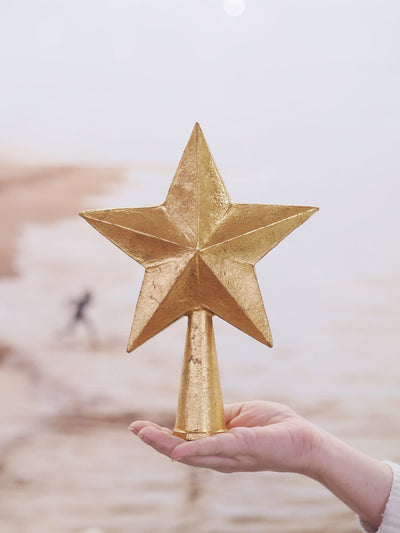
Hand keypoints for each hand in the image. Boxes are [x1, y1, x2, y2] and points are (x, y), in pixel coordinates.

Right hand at [129, 401, 321, 474]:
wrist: (304, 439)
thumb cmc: (275, 427)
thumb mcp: (241, 415)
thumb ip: (221, 416)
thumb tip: (204, 409)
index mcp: (219, 445)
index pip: (185, 442)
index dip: (163, 436)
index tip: (141, 426)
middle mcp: (220, 455)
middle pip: (181, 451)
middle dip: (156, 441)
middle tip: (134, 429)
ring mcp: (231, 455)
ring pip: (192, 453)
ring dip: (166, 444)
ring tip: (143, 434)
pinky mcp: (244, 448)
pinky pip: (216, 448)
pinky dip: (195, 450)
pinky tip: (177, 451)